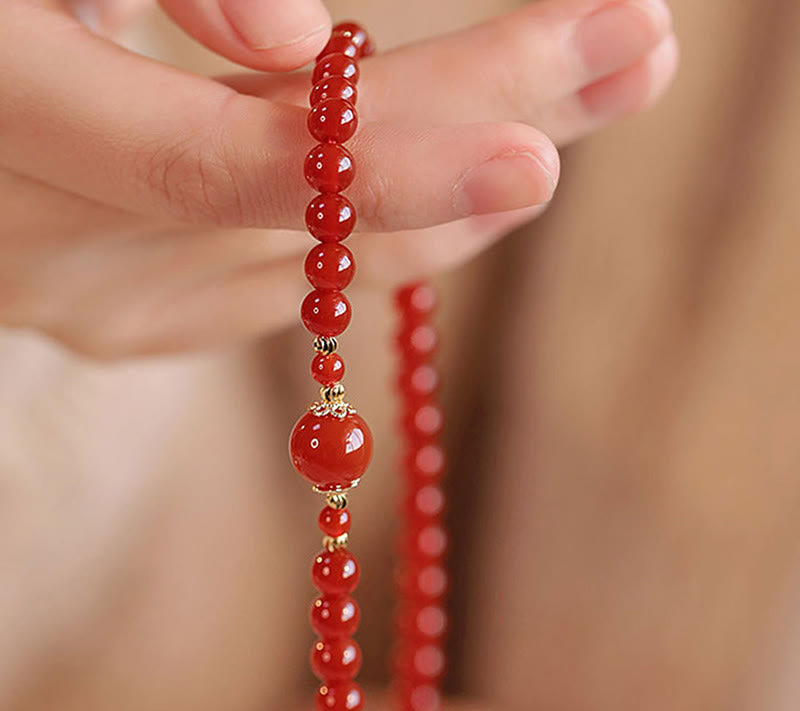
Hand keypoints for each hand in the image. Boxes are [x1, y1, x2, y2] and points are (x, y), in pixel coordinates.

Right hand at [0, 0, 675, 357]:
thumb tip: (297, 37)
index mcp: (7, 122)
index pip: (222, 169)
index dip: (392, 162)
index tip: (548, 141)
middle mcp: (57, 244)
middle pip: (312, 211)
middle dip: (483, 127)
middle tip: (639, 53)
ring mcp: (97, 298)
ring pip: (326, 269)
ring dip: (472, 191)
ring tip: (594, 101)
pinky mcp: (127, 318)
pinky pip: (298, 291)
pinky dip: (399, 239)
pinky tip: (483, 190)